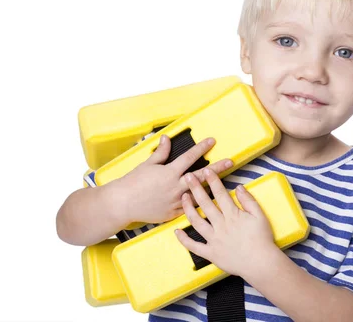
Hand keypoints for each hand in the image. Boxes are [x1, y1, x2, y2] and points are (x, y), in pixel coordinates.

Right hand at [114, 135, 233, 224]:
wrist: (123, 203)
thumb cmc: (133, 182)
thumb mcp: (148, 164)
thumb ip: (160, 152)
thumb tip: (167, 138)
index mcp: (170, 172)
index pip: (189, 157)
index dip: (202, 147)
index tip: (212, 141)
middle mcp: (176, 186)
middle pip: (201, 176)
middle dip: (217, 168)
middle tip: (230, 162)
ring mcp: (176, 201)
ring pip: (199, 195)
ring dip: (211, 189)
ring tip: (224, 184)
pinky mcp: (173, 213)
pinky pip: (190, 210)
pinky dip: (199, 206)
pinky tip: (209, 204)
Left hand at [174, 168, 276, 276]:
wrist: (261, 263)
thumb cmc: (262, 239)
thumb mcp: (260, 216)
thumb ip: (248, 201)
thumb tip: (238, 187)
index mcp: (233, 215)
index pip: (220, 194)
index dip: (213, 181)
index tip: (206, 171)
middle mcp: (221, 225)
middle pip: (205, 204)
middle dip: (196, 188)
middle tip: (188, 177)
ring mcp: (214, 240)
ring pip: (196, 221)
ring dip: (188, 208)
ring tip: (183, 197)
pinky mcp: (211, 253)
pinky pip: (194, 246)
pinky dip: (184, 239)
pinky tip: (176, 231)